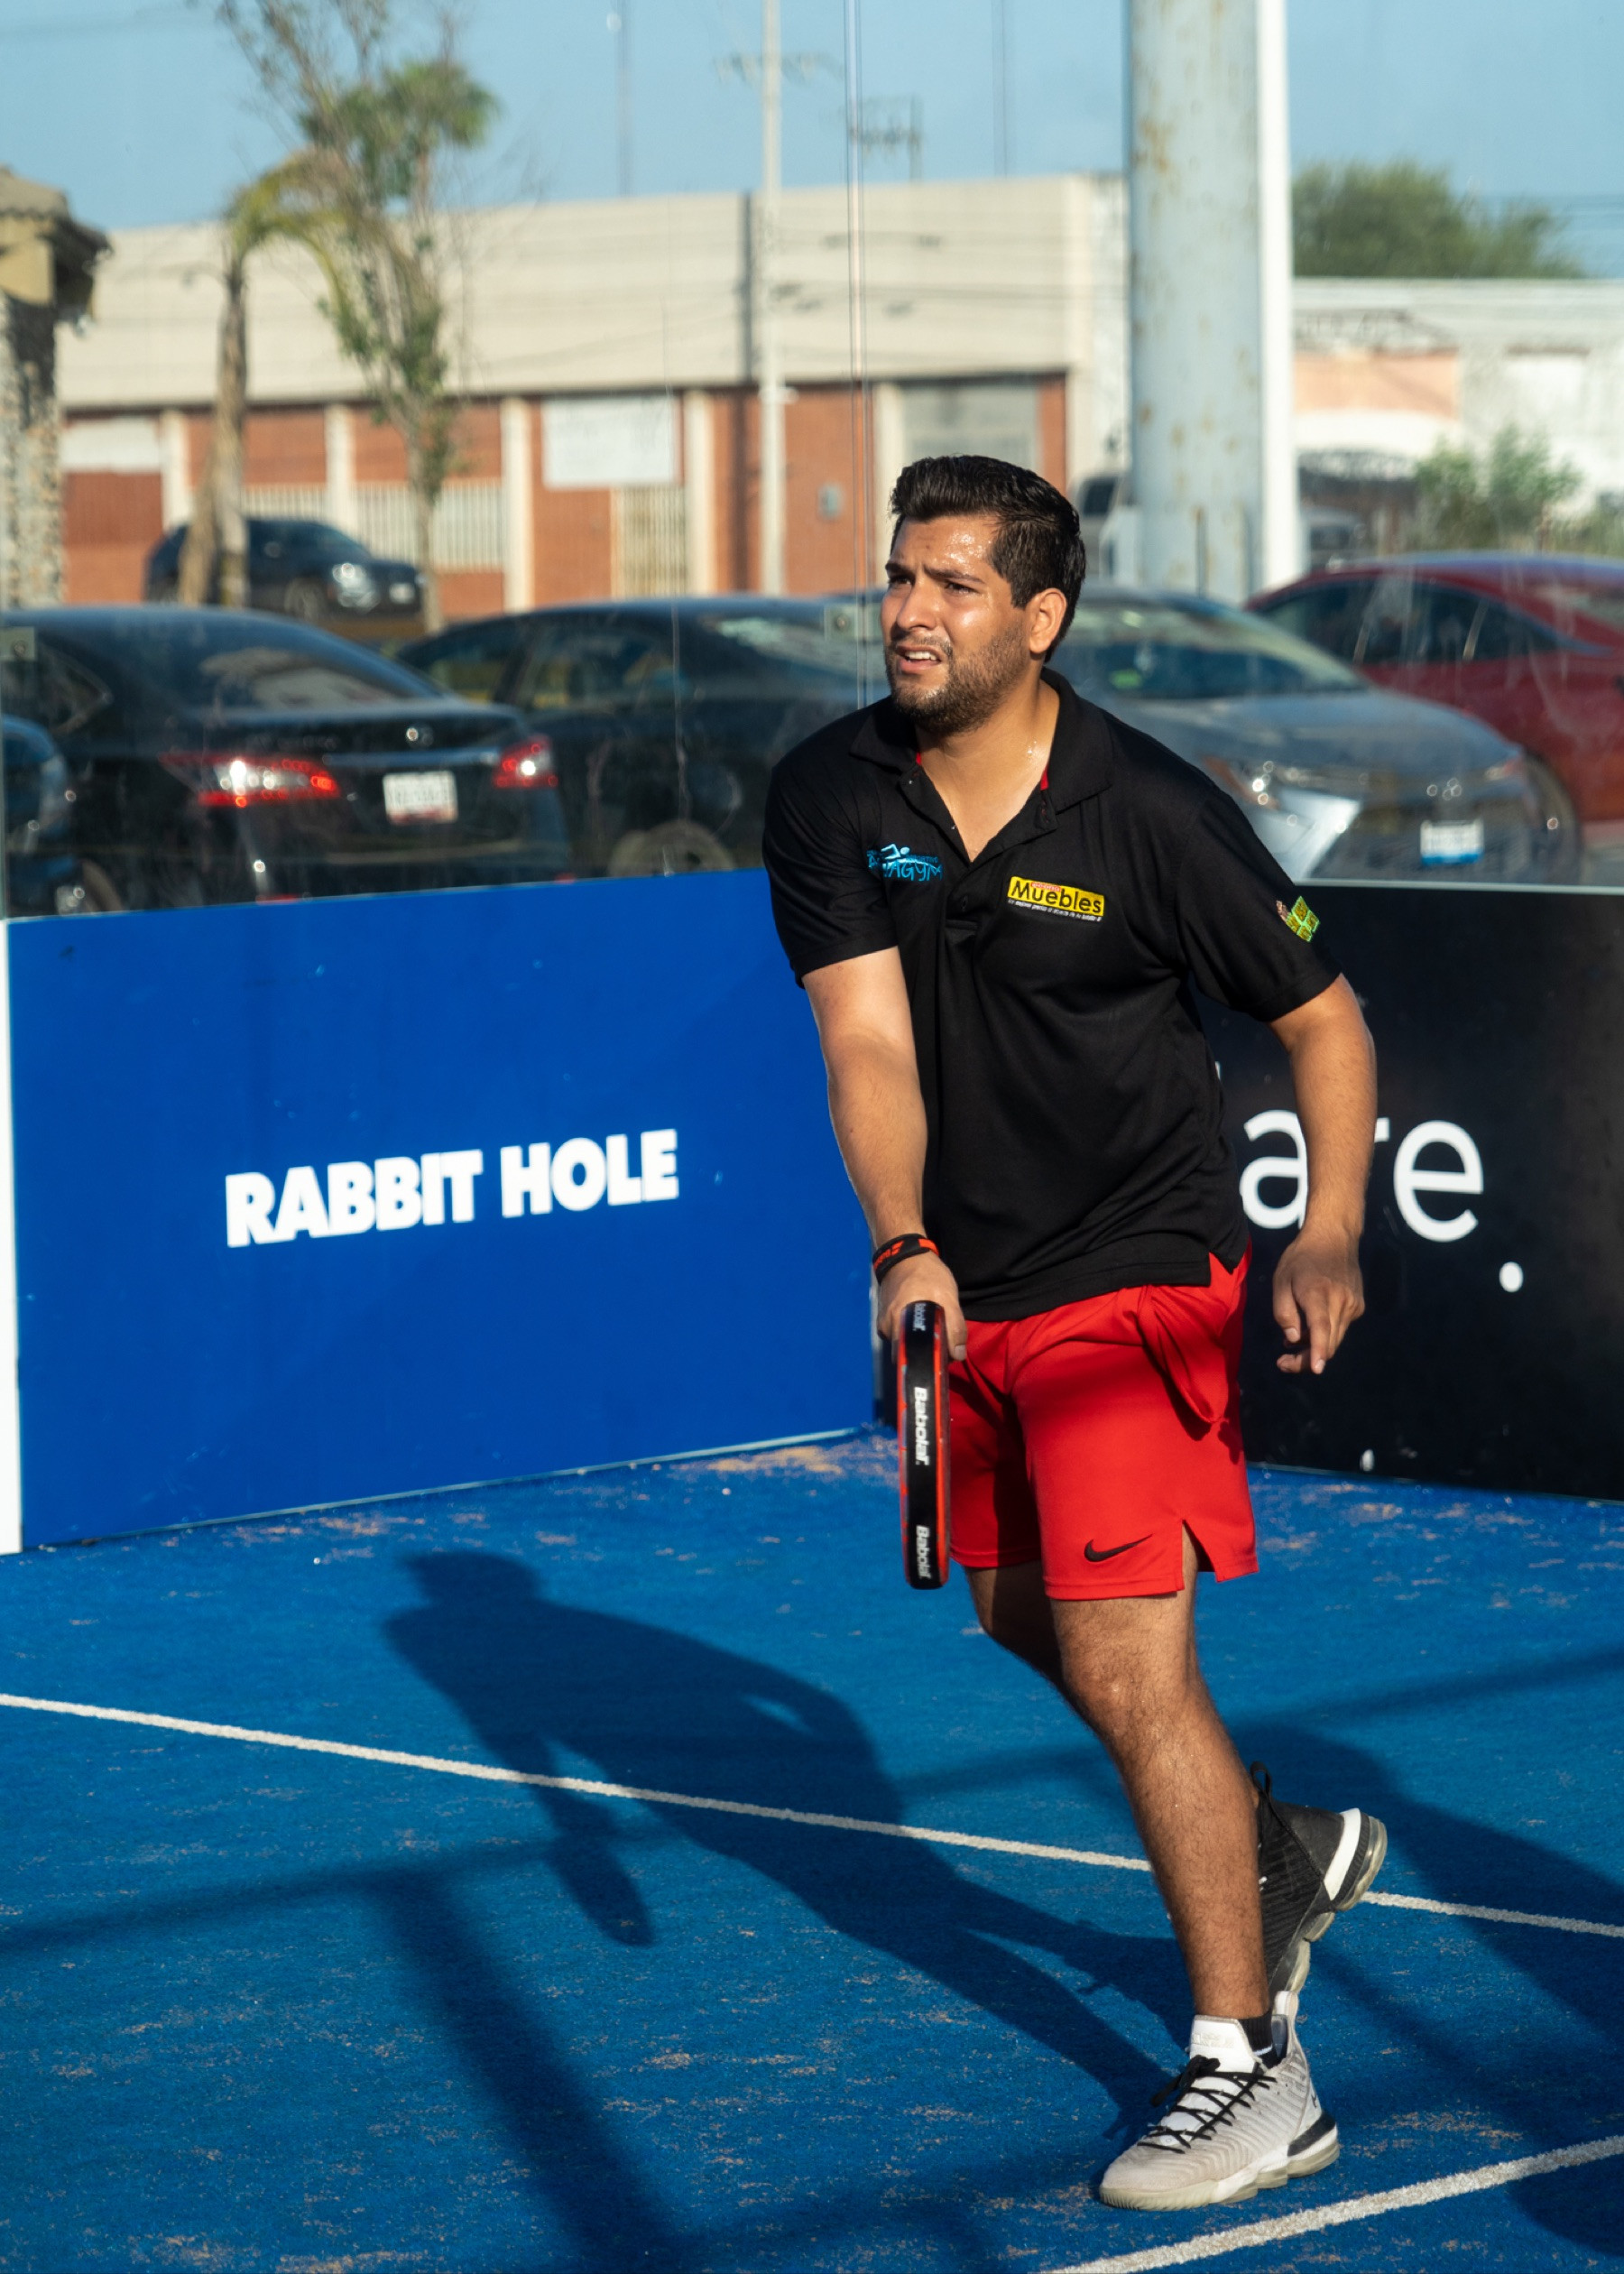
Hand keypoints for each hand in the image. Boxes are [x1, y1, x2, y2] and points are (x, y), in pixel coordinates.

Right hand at [879, 1252, 966, 1359]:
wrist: (904, 1256)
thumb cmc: (926, 1274)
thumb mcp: (948, 1296)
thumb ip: (955, 1326)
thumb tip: (956, 1355)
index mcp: (899, 1324)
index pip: (914, 1359)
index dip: (931, 1363)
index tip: (945, 1359)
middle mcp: (887, 1329)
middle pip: (909, 1355)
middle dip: (927, 1353)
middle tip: (944, 1342)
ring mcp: (883, 1326)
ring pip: (906, 1345)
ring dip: (921, 1343)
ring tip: (935, 1329)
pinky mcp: (884, 1321)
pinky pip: (901, 1335)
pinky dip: (913, 1334)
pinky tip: (923, 1323)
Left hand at [1273, 1227, 1363, 1374]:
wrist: (1334, 1237)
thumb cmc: (1301, 1259)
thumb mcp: (1281, 1280)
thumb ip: (1283, 1311)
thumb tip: (1293, 1339)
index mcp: (1317, 1293)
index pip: (1321, 1327)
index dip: (1318, 1350)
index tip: (1317, 1369)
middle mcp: (1341, 1301)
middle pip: (1329, 1343)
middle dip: (1306, 1360)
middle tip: (1283, 1363)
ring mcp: (1353, 1304)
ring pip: (1335, 1338)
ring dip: (1314, 1346)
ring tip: (1291, 1341)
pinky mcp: (1359, 1306)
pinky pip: (1341, 1328)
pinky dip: (1325, 1333)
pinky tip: (1310, 1323)